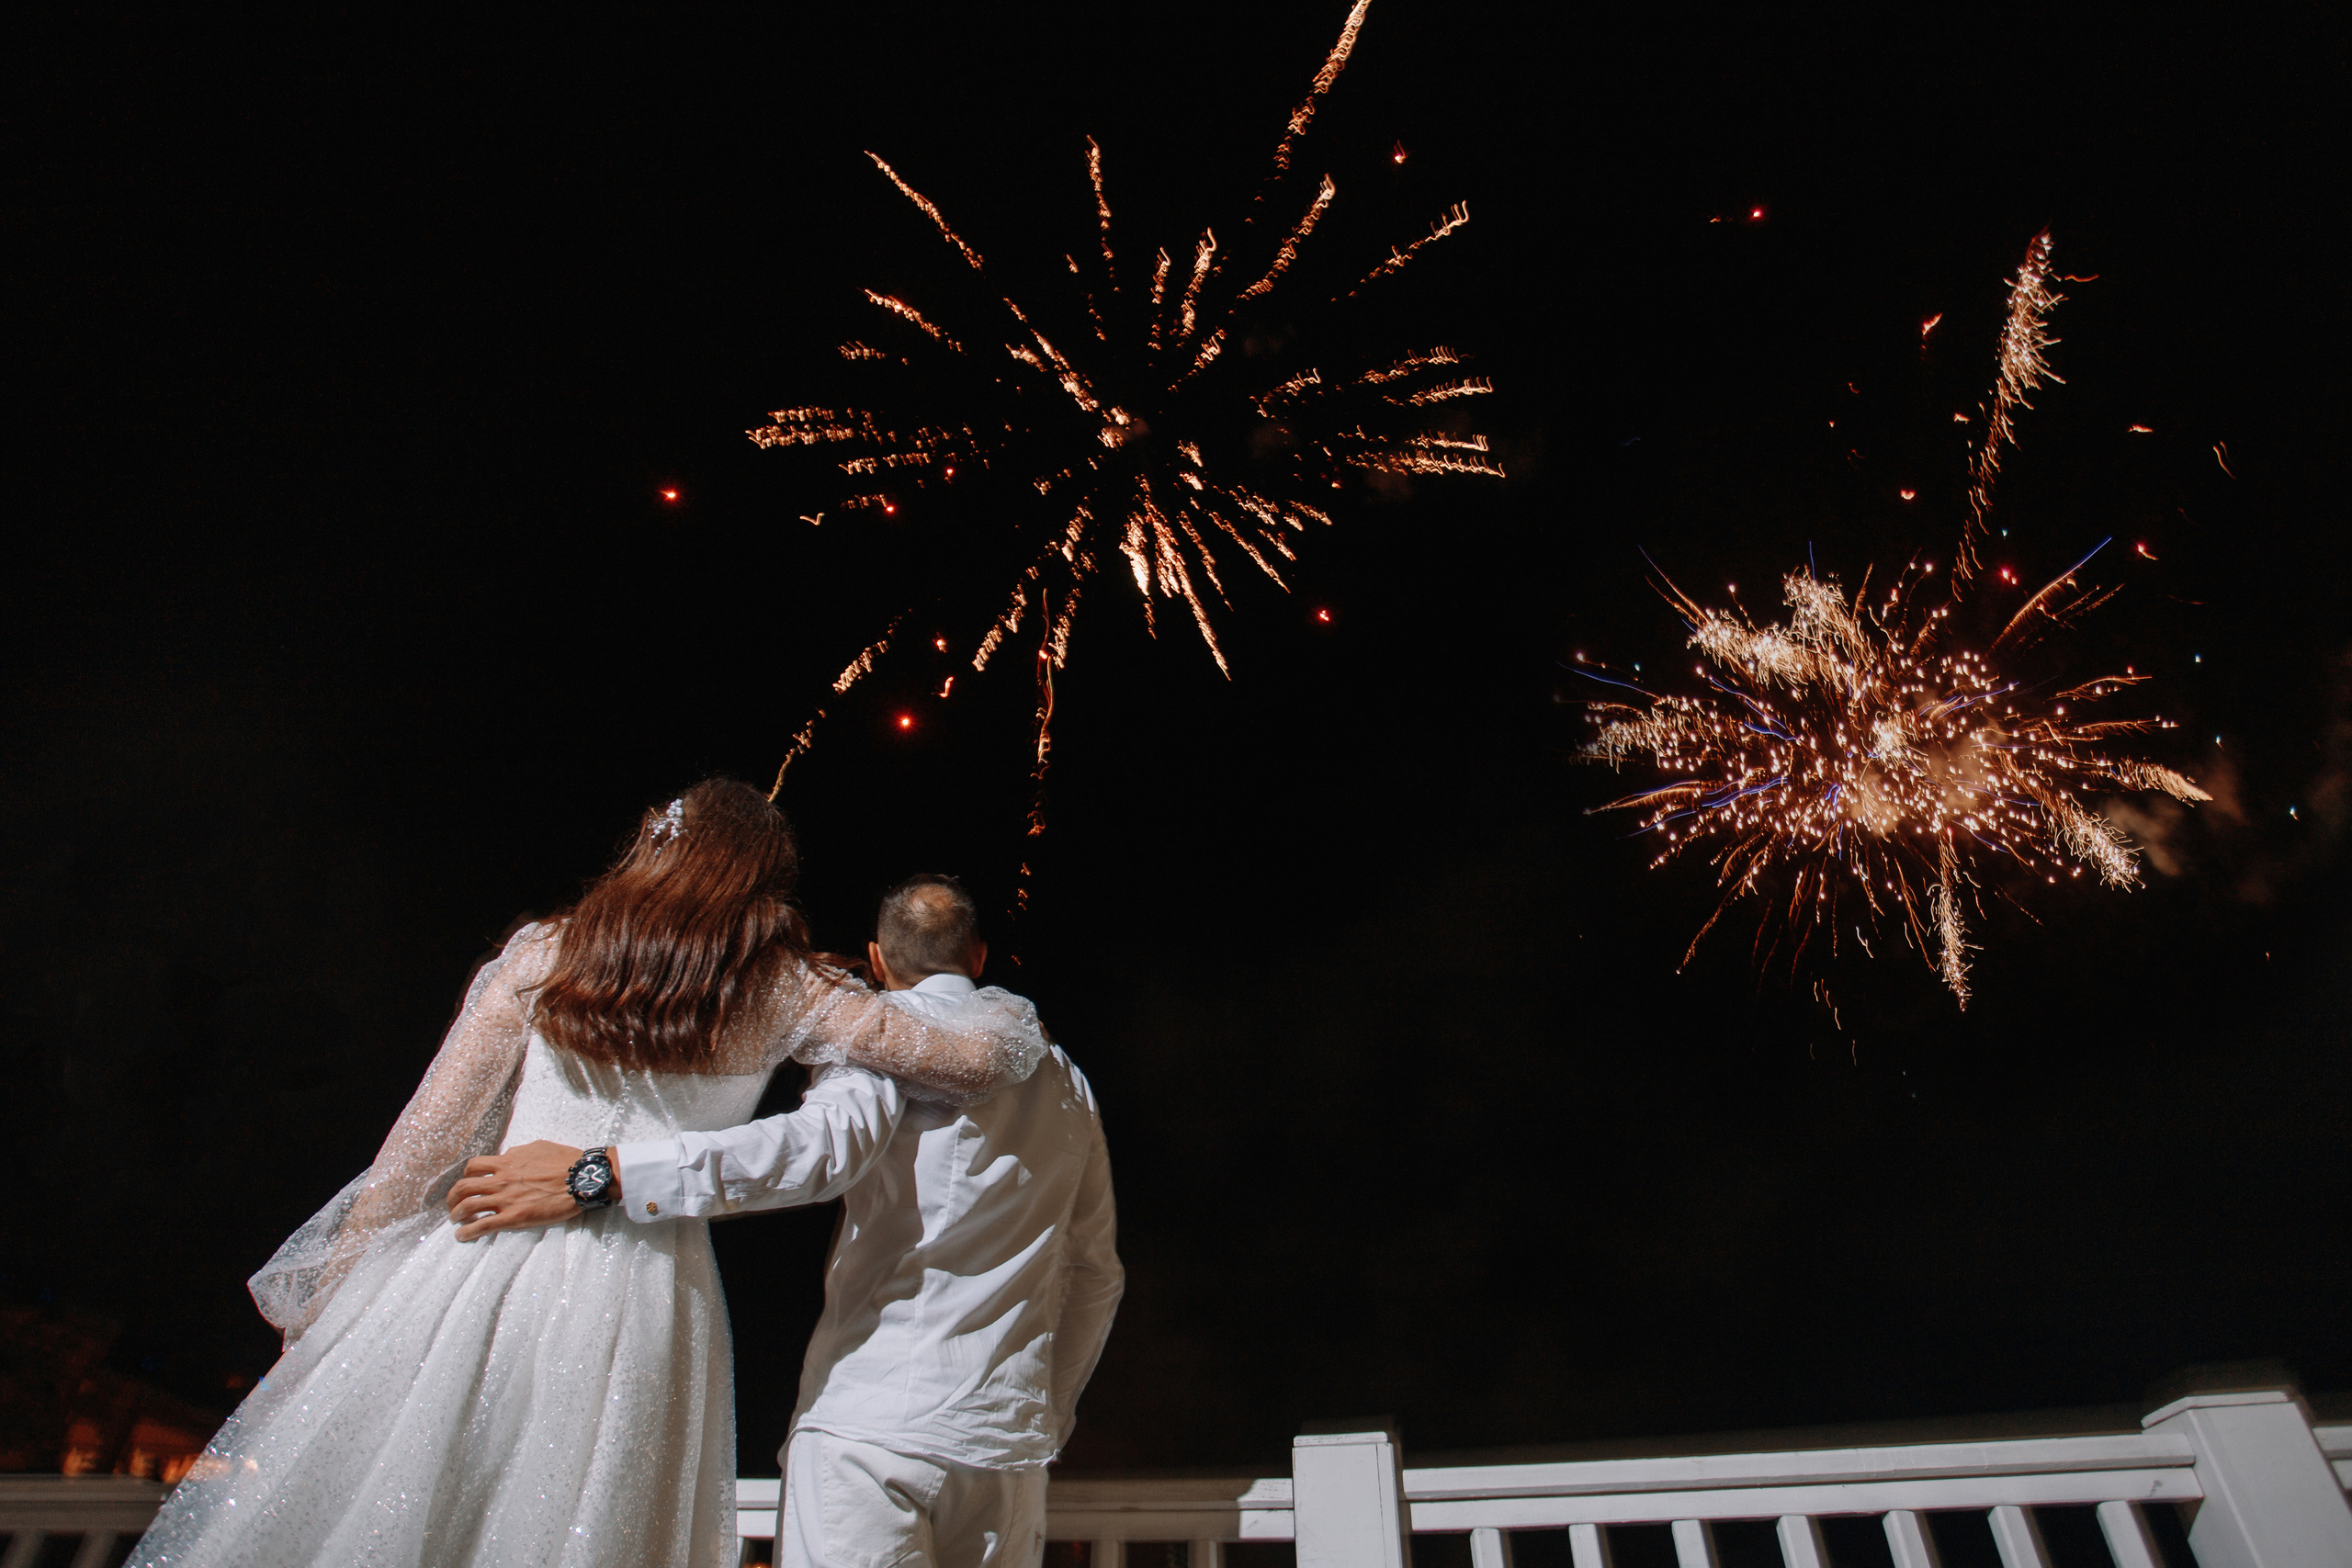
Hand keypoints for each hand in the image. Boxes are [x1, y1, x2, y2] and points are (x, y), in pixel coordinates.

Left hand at [446, 1140, 596, 1239]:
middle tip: (453, 1206)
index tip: (467, 1184)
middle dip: (453, 1198)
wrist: (582, 1178)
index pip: (473, 1167)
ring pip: (468, 1206)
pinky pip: (482, 1225)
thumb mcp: (537, 1147)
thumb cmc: (565, 1160)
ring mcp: (506, 1199)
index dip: (466, 1176)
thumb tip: (507, 1157)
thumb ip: (518, 1154)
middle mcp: (501, 1180)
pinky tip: (462, 1237)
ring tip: (457, 1221)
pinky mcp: (514, 1217)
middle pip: (463, 1187)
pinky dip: (467, 1232)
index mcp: (507, 1162)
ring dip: (457, 1215)